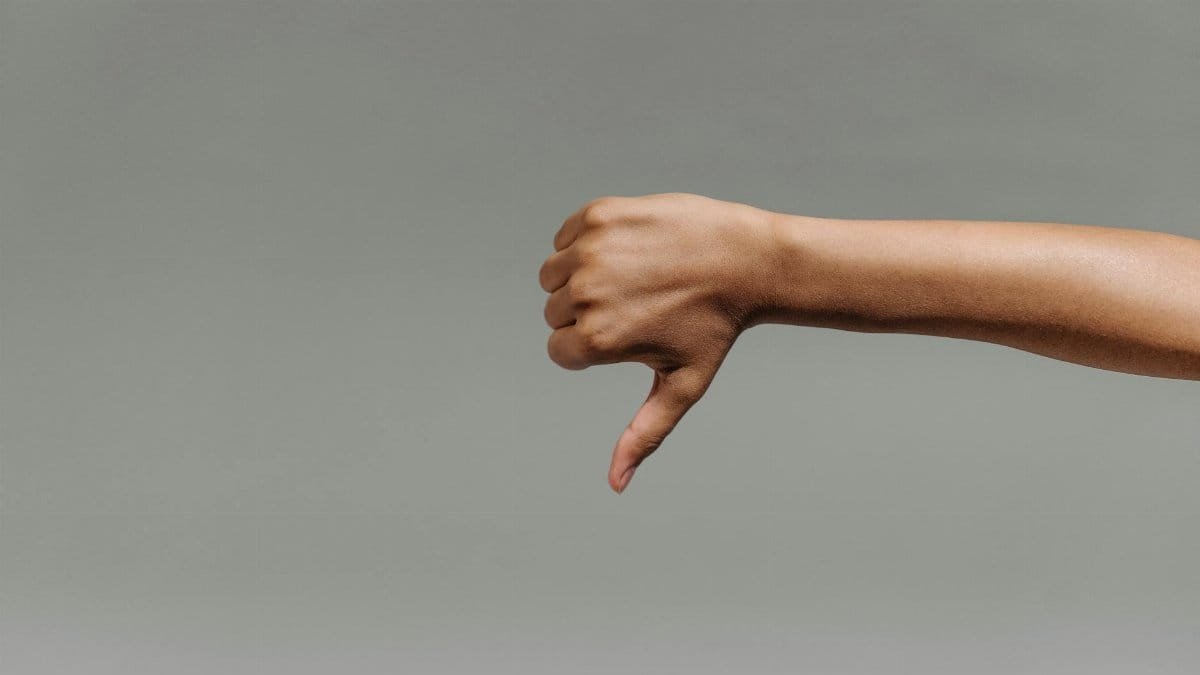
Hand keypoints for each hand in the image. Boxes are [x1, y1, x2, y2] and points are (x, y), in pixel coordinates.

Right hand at [539, 193, 778, 491]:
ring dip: (580, 278)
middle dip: (588, 313)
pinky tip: (631, 249)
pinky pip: (566, 237)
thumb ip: (643, 433)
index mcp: (597, 341)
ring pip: (553, 274)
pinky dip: (586, 242)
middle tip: (641, 305)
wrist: (747, 260)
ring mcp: (590, 251)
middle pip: (554, 313)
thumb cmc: (715, 328)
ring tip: (633, 277)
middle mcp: (587, 295)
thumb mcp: (681, 386)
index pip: (560, 350)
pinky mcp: (597, 215)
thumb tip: (616, 485)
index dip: (594, 348)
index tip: (635, 335)